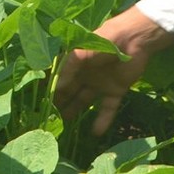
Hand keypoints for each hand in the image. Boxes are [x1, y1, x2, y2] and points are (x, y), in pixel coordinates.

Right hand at [54, 6, 173, 136]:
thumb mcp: (81, 52)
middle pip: (70, 92)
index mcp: (76, 64)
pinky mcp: (116, 91)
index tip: (39, 104)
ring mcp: (100, 84)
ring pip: (84, 101)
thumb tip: (55, 90)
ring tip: (64, 127)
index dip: (50, 91)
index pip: (60, 80)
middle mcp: (86, 75)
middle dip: (59, 104)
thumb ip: (68, 70)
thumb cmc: (104, 41)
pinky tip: (96, 133)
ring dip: (75, 112)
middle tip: (47, 119)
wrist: (134, 39)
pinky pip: (108, 108)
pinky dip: (103, 120)